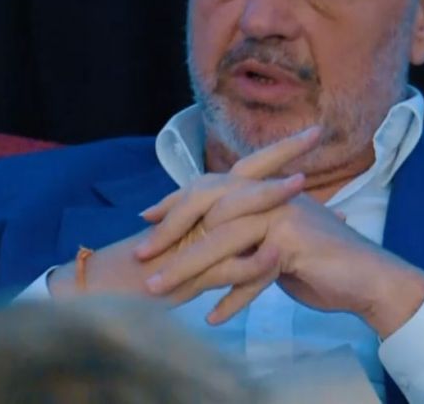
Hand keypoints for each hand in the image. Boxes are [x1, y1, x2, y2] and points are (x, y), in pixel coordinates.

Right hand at [48, 125, 321, 301]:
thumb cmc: (152, 269)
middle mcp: (200, 214)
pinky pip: (224, 267)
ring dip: (266, 198)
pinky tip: (277, 257)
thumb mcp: (193, 245)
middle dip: (280, 154)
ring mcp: (194, 241)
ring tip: (299, 187)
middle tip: (314, 132)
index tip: (312, 133)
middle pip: (243, 175)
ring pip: (234, 213)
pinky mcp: (189, 275)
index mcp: (205, 205)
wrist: (109, 292)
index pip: (246, 170)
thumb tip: (260, 223)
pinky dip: (252, 263)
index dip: (278, 152)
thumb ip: (221, 231)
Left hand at [145, 190, 423, 335]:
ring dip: (188, 270)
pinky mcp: (291, 245)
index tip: (145, 217)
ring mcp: (280, 218)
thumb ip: (243, 230)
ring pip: (222, 243)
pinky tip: (212, 318)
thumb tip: (205, 234)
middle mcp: (268, 196)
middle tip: (140, 258)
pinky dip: (231, 298)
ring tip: (160, 292)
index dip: (174, 201)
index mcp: (260, 189)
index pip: (206, 187)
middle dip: (170, 235)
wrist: (368, 279)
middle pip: (206, 211)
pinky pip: (250, 274)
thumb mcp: (272, 238)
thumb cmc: (318, 260)